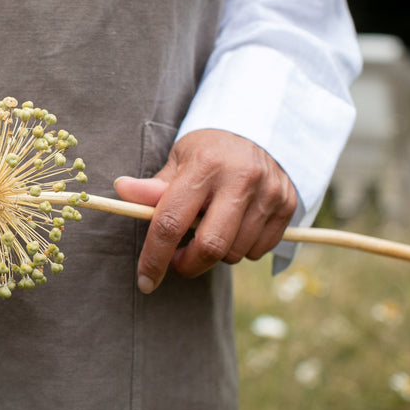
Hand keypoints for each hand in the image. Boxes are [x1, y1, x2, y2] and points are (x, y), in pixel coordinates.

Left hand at [114, 129, 296, 292]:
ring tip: (210, 231)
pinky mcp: (288, 205)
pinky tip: (236, 228)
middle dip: (188, 265)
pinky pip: (259, 251)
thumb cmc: (210, 151)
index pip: (171, 221)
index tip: (145, 280)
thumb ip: (154, 186)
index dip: (154, 257)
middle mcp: (240, 179)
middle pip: (210, 247)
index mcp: (204, 166)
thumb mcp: (179, 159)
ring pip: (236, 253)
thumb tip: (122, 190)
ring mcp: (268, 193)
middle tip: (178, 260)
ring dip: (216, 255)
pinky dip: (242, 250)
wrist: (262, 129)